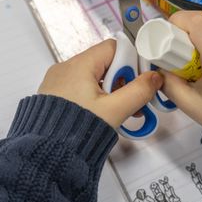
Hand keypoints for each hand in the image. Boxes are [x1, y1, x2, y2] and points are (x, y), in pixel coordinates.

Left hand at [38, 39, 162, 128]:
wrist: (47, 154)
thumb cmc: (76, 130)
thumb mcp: (115, 110)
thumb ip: (139, 91)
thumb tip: (154, 78)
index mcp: (80, 65)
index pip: (113, 47)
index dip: (130, 61)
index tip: (140, 78)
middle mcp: (66, 68)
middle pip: (104, 62)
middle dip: (122, 80)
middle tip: (132, 100)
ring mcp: (58, 81)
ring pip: (93, 77)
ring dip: (111, 91)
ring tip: (120, 112)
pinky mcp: (54, 95)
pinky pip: (80, 88)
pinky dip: (95, 97)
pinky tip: (103, 114)